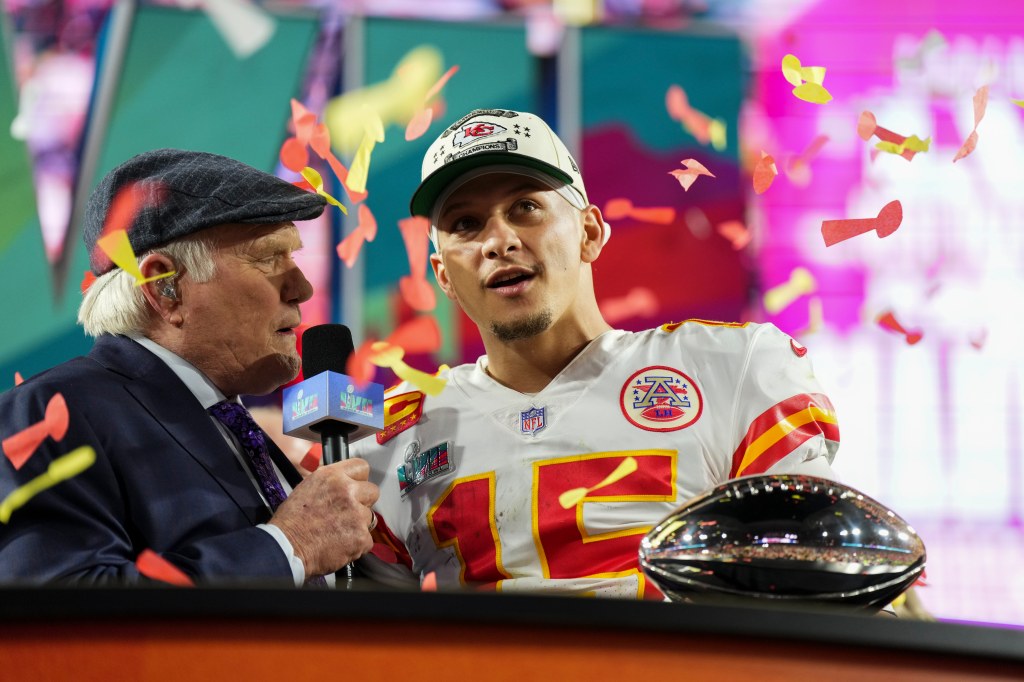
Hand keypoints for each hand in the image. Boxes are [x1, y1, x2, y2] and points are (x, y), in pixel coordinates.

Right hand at [268, 458, 379, 576]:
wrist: (287, 547)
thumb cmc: (291, 522)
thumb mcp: (307, 488)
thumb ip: (330, 484)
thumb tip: (343, 484)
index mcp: (332, 476)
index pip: (361, 467)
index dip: (359, 479)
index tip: (356, 487)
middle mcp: (347, 491)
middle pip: (372, 491)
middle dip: (363, 502)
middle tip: (348, 513)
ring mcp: (356, 514)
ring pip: (370, 517)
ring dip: (358, 525)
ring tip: (339, 532)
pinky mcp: (360, 536)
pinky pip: (367, 539)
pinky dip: (357, 545)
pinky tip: (340, 545)